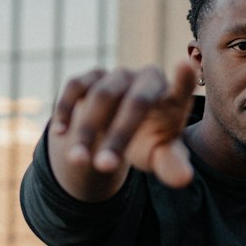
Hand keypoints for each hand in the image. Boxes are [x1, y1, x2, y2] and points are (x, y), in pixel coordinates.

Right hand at [51, 60, 196, 188]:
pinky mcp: (92, 76)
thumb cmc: (149, 142)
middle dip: (118, 136)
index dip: (182, 79)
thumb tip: (183, 180)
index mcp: (171, 98)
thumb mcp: (161, 157)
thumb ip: (172, 165)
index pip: (181, 87)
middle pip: (136, 101)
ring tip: (79, 161)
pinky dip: (65, 109)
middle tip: (105, 166)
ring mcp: (119, 75)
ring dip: (87, 131)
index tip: (184, 66)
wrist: (121, 129)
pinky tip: (61, 133)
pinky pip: (75, 86)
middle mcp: (147, 79)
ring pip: (101, 96)